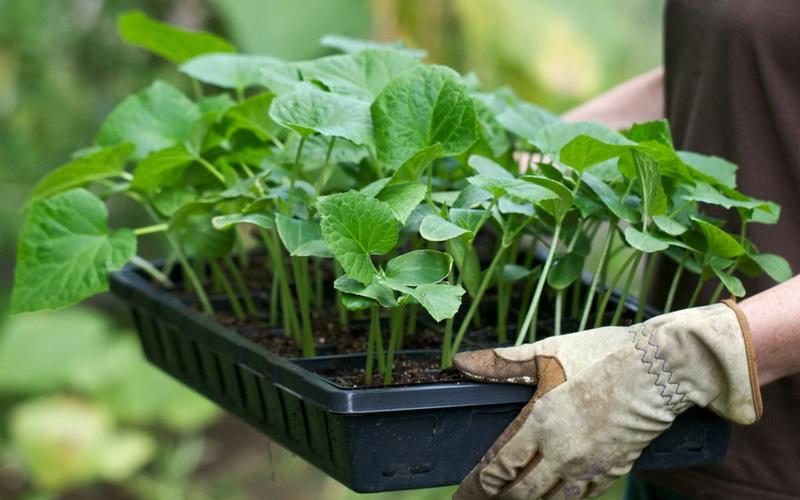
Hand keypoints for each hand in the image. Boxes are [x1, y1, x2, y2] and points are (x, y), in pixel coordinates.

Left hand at [452, 301, 761, 498]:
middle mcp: (562, 452)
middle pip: (523, 491)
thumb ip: (501, 363)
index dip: (480, 483)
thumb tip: (460, 362)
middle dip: (499, 498)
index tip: (466, 491)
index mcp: (541, 423)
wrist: (660, 368)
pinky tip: (558, 497)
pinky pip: (584, 495)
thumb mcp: (546, 352)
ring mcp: (590, 464)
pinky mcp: (615, 467)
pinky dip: (565, 499)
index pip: (501, 465)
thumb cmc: (601, 354)